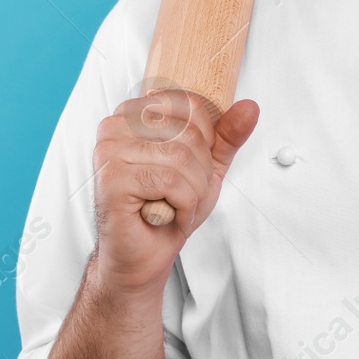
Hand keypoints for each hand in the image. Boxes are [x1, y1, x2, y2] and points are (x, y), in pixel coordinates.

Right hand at [90, 90, 258, 295]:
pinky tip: (168, 214)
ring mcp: (109, 152)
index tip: (191, 166)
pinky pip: (170, 181)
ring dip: (192, 191)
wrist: (144, 254)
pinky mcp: (112, 179)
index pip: (190, 105)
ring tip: (176, 204)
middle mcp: (116, 127)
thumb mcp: (206, 166)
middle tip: (184, 192)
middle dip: (200, 171)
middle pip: (188, 132)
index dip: (206, 141)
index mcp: (134, 114)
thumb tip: (249, 109)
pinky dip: (182, 203)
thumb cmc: (167, 208)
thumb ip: (227, 136)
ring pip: (181, 157)